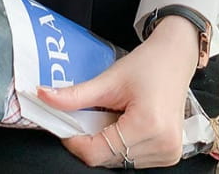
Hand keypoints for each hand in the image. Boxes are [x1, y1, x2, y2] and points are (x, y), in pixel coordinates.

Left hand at [37, 15, 199, 168]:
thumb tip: (43, 95)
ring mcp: (169, 153)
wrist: (175, 58)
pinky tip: (126, 122)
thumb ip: (75, 95)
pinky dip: (122, 144)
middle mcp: (162, 144)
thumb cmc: (147, 64)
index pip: (97, 152)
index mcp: (148, 125)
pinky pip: (133, 159)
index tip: (65, 125)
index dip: (75, 141)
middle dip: (92, 139)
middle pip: (107, 158)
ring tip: (114, 113)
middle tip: (91, 113)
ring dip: (108, 142)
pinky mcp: (170, 154)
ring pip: (119, 161)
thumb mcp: (109, 78)